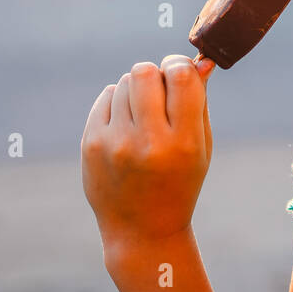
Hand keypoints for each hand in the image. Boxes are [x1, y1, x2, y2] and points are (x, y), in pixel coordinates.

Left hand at [82, 54, 214, 261]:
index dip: (181, 65)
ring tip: (143, 116)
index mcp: (183, 143)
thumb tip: (199, 61)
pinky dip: (118, 102)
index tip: (181, 72)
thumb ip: (199, 101)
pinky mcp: (92, 144)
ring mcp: (115, 143)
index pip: (181, 76)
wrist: (141, 231)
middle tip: (160, 93)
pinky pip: (106, 96)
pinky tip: (126, 126)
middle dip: (156, 74)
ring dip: (137, 90)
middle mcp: (148, 142)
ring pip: (125, 82)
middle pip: (146, 71)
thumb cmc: (179, 183)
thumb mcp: (200, 147)